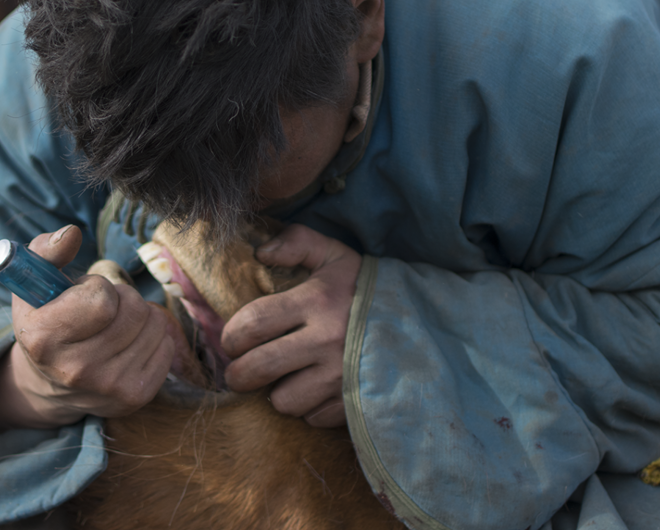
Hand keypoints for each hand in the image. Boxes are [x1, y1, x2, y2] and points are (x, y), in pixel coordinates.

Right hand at [0, 225, 177, 430]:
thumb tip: (71, 234)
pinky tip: (127, 346)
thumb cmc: (47, 320)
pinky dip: (152, 338)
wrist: (51, 383)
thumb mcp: (34, 284)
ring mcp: (107, 388)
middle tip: (101, 311)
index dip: (96, 288)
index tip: (80, 297)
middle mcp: (75, 370)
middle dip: (122, 299)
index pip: (102, 298)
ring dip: (139, 316)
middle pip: (134, 309)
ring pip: (155, 324)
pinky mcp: (135, 396)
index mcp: (44, 339)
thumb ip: (47, 251)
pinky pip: (167, 345)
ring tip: (113, 327)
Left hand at [221, 224, 360, 427]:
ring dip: (278, 392)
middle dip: (238, 375)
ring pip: (283, 401)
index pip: (253, 323)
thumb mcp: (335, 256)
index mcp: (317, 301)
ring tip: (286, 378)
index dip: (232, 336)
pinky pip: (313, 418)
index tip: (233, 341)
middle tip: (240, 371)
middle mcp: (326, 340)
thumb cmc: (367, 289)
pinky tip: (316, 389)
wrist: (427, 322)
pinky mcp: (356, 402)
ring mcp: (342, 375)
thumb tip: (260, 252)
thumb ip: (297, 242)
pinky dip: (309, 408)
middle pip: (258, 369)